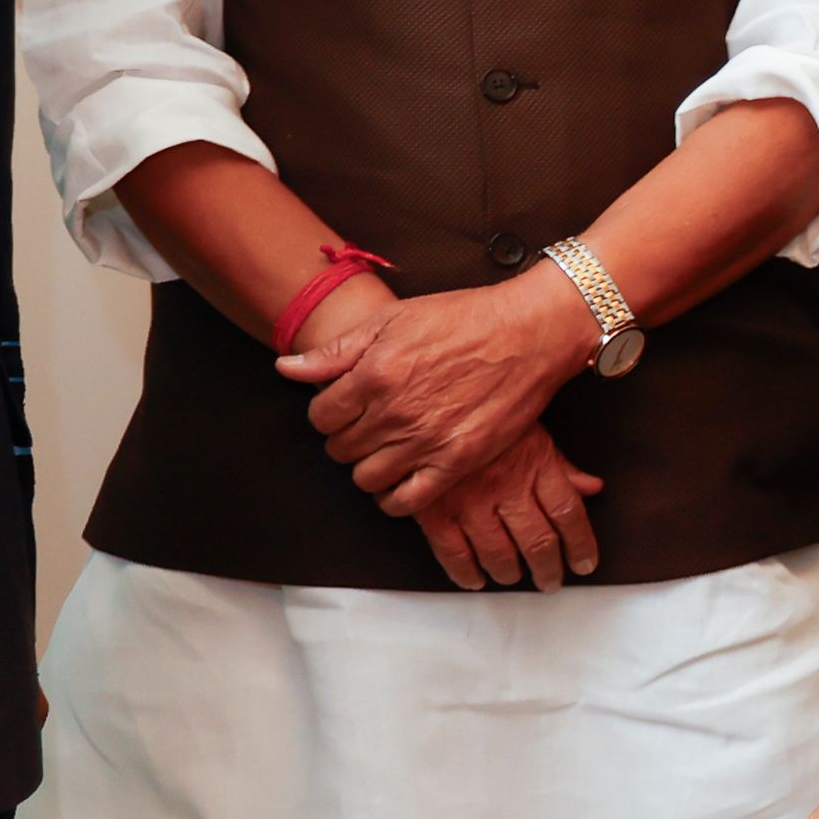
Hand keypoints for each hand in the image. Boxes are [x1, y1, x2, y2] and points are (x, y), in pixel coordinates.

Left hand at [276, 270, 594, 512]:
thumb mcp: (395, 319)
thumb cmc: (466, 317)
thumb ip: (338, 351)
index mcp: (374, 374)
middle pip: (340, 449)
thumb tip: (287, 369)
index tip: (349, 406)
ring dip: (369, 467)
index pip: (320, 416)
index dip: (330, 412)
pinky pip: (407, 501)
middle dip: (348, 438)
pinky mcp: (458, 461)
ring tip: (387, 450)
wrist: (531, 331)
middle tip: (370, 425)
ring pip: (366, 478)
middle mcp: (395, 412)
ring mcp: (426, 441)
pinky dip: (395, 499)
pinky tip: (402, 481)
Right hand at [410, 426, 602, 590]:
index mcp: (536, 465)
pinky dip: (466, 573)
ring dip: (509, 573)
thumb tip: (592, 488)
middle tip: (550, 581)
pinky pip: (454, 553)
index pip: (569, 515)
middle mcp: (507, 487)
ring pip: (499, 554)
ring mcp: (470, 501)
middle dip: (548, 569)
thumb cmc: (484, 413)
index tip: (584, 564)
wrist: (429, 400)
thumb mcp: (531, 429)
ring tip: (513, 576)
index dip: (581, 546)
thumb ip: (561, 465)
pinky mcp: (435, 510)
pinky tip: (475, 579)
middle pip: (538, 542)